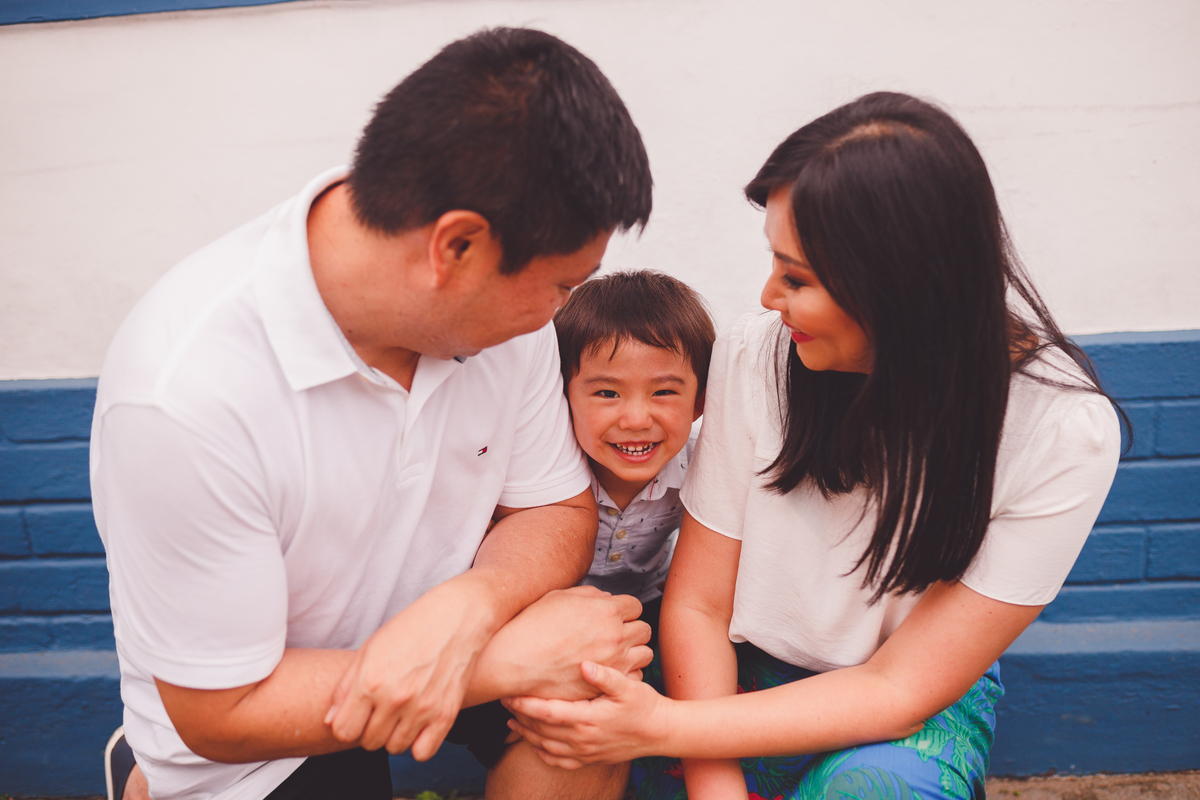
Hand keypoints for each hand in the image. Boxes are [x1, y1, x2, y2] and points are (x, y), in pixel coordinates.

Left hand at [325, 580, 493, 759]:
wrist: (458, 616)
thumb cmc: (412, 627)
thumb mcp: (370, 648)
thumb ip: (345, 687)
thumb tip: (330, 721)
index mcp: (371, 681)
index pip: (344, 731)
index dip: (348, 724)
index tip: (357, 713)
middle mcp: (395, 698)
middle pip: (369, 742)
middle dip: (371, 728)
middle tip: (382, 708)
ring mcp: (422, 709)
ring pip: (394, 748)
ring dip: (394, 734)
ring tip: (401, 712)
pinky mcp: (446, 715)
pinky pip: (422, 753)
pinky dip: (418, 743)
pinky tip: (419, 723)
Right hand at [477, 586, 652, 701]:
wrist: (513, 660)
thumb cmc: (532, 626)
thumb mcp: (559, 597)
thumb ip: (589, 595)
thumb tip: (605, 598)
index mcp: (606, 611)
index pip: (635, 605)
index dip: (624, 609)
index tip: (614, 614)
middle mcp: (615, 637)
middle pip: (644, 630)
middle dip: (632, 628)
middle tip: (616, 632)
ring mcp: (612, 664)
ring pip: (645, 655)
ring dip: (634, 652)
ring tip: (616, 652)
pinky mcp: (604, 686)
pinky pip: (633, 677)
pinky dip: (626, 673)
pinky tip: (610, 670)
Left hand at [504, 660, 668, 767]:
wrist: (660, 732)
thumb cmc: (644, 705)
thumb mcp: (628, 686)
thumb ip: (605, 675)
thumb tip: (585, 664)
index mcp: (588, 719)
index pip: (547, 712)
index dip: (525, 704)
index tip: (508, 694)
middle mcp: (582, 739)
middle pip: (541, 730)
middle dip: (520, 716)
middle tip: (503, 700)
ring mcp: (585, 752)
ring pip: (546, 747)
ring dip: (526, 734)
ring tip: (511, 720)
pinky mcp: (590, 759)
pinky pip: (559, 761)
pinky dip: (542, 753)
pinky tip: (534, 744)